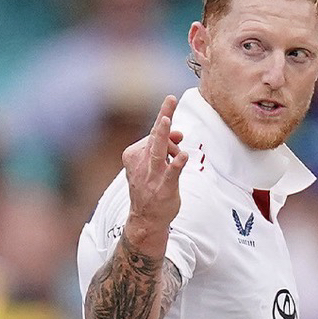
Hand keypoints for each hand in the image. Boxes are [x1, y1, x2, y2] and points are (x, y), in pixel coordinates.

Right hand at [123, 95, 187, 245]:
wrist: (145, 218)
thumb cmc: (150, 187)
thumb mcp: (155, 164)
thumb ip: (166, 147)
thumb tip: (178, 133)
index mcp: (135, 154)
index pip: (153, 132)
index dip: (165, 117)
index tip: (171, 99)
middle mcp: (141, 162)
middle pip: (154, 136)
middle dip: (163, 116)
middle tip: (170, 99)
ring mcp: (151, 175)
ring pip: (157, 152)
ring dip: (162, 136)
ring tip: (168, 122)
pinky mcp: (163, 188)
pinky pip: (170, 174)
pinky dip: (176, 164)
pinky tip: (183, 156)